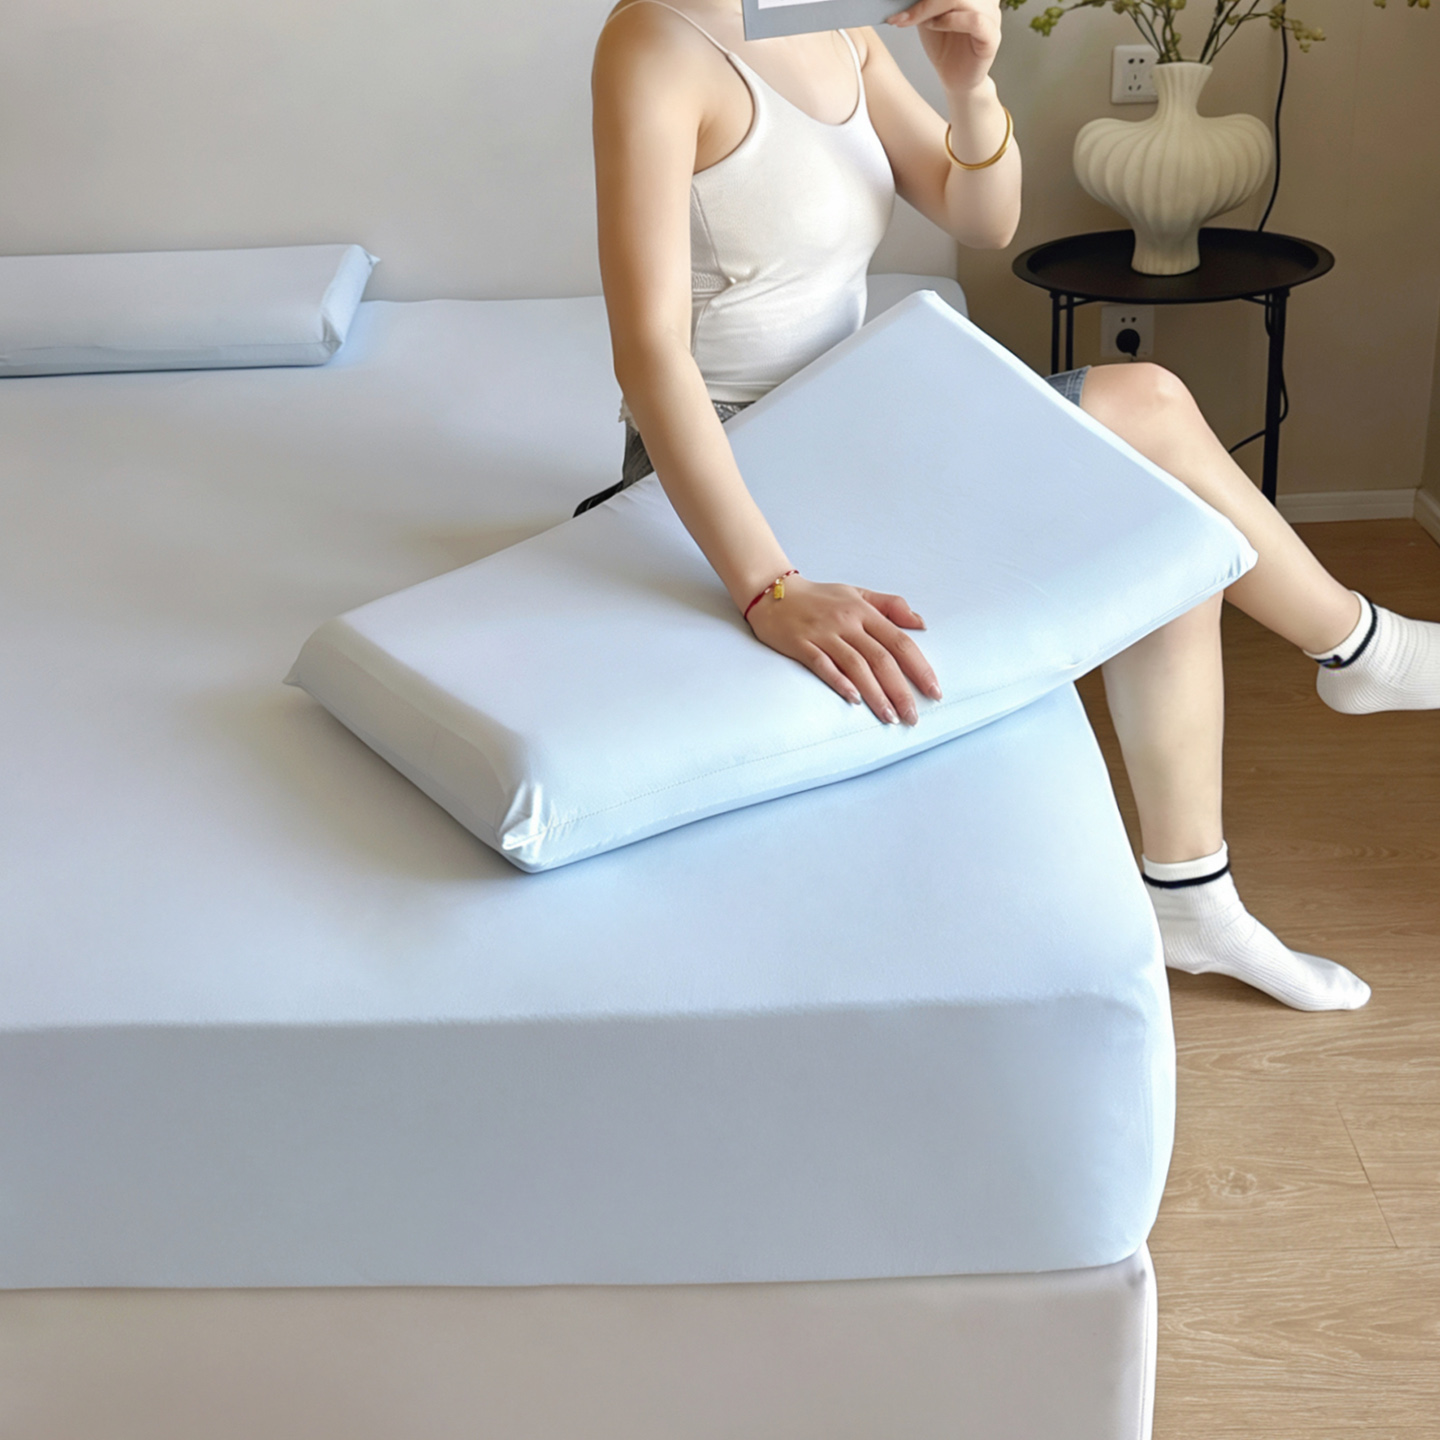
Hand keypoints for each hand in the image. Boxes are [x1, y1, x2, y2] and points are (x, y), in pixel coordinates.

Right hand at [745, 576, 942, 724]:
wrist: (773, 592)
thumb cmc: (819, 597)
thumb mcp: (858, 593)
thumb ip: (891, 605)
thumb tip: (921, 623)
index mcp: (864, 611)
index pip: (899, 642)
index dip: (920, 668)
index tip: (934, 691)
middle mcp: (847, 622)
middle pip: (881, 659)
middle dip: (901, 690)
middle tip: (913, 716)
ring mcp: (823, 633)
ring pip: (856, 666)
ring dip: (875, 694)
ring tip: (890, 717)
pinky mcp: (801, 644)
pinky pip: (823, 665)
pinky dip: (839, 682)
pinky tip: (854, 700)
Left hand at [887, 0, 1002, 95]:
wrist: (954, 78)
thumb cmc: (943, 45)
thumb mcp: (927, 15)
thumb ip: (923, 0)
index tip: (901, 0)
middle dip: (924, 1)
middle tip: (901, 14)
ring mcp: (991, 16)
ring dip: (933, 7)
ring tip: (918, 20)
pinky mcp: (991, 37)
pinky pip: (975, 20)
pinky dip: (950, 20)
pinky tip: (935, 26)